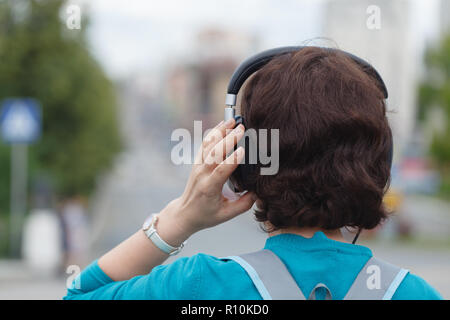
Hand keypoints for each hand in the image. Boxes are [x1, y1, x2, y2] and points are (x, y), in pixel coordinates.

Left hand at [157, 119, 255, 244]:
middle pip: (214, 153)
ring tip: (233, 121)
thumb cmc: (207, 215)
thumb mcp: (227, 214)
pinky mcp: (197, 162)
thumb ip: (245, 204)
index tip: (243, 149)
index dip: (232, 160)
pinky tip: (223, 125)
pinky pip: (204, 144)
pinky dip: (213, 133)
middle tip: (242, 128)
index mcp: (209, 188)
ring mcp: (198, 166)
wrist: (185, 213)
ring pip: (208, 145)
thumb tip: (260, 192)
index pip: (221, 170)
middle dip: (228, 139)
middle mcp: (202, 174)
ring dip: (220, 132)